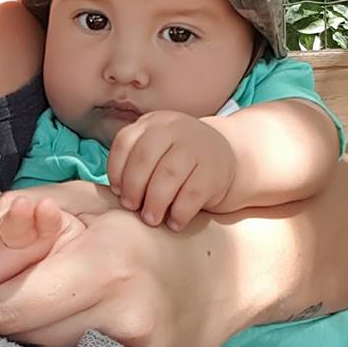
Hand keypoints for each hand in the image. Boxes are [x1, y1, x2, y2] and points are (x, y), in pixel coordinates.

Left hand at [0, 207, 240, 346]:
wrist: (230, 271)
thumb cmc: (149, 227)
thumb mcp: (92, 201)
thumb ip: (29, 209)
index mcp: (107, 262)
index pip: (14, 305)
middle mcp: (125, 314)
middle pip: (24, 336)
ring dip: (18, 334)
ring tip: (9, 309)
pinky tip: (50, 331)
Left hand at [106, 111, 235, 230]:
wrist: (230, 157)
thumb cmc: (180, 160)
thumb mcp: (157, 147)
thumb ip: (135, 159)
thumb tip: (116, 191)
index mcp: (154, 123)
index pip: (125, 142)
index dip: (116, 170)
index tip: (117, 191)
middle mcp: (175, 129)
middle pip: (144, 158)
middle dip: (133, 187)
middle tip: (131, 207)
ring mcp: (197, 147)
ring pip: (167, 176)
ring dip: (154, 202)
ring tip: (150, 219)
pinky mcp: (215, 171)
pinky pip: (191, 194)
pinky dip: (179, 213)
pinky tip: (174, 223)